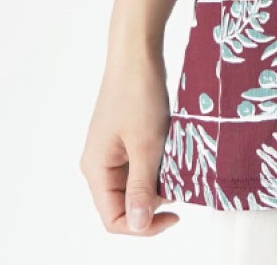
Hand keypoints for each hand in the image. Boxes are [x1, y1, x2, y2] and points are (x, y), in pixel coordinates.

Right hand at [79, 48, 177, 235]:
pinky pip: (140, 163)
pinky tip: (173, 149)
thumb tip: (139, 225)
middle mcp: (99, 163)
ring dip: (158, 179)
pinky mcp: (124, 136)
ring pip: (135, 182)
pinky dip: (158, 162)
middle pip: (124, 203)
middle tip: (180, 183)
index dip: (144, 225)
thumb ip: (142, 187)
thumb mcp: (145, 144)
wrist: (137, 51)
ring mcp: (111, 149)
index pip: (113, 219)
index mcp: (96, 169)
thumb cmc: (138, 92)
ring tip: (178, 162)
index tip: (176, 214)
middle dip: (154, 200)